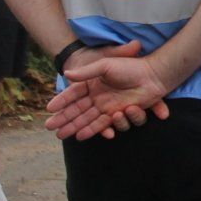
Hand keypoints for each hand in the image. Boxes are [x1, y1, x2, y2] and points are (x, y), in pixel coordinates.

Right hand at [44, 41, 174, 140]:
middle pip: (77, 110)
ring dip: (73, 127)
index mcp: (92, 83)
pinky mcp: (117, 114)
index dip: (61, 101)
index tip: (49, 108)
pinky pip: (102, 124)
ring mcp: (106, 106)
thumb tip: (67, 74)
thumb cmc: (129, 67)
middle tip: (49, 127)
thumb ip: (87, 72)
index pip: (73, 94)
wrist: (151, 75)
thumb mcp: (105, 65)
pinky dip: (91, 130)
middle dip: (63, 119)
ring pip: (86, 119)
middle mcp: (97, 96)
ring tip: (60, 135)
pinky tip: (81, 135)